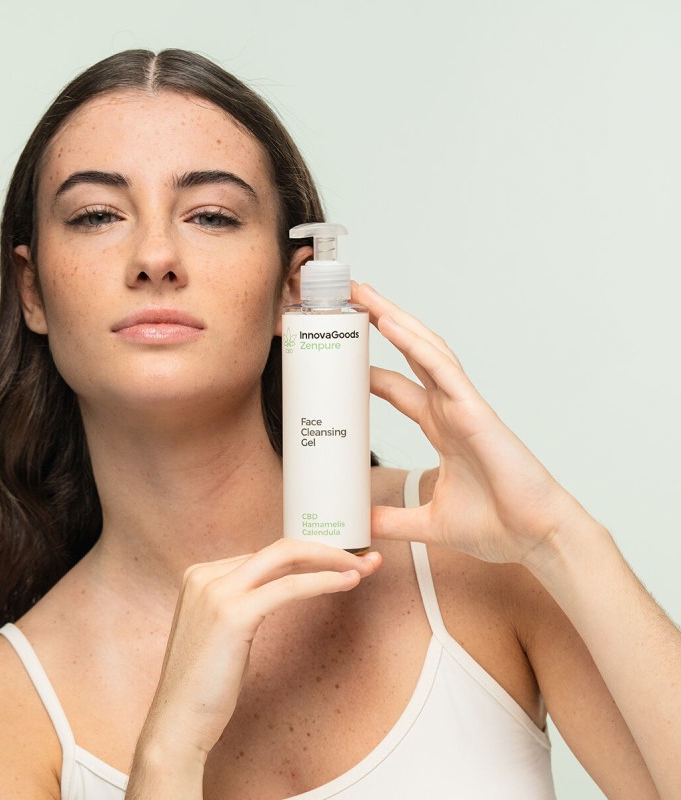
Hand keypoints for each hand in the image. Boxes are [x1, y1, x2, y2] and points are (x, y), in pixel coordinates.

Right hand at [135, 539, 380, 767]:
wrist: (177, 725)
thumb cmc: (204, 686)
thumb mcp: (220, 631)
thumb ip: (241, 603)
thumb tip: (280, 587)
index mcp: (201, 575)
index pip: (265, 554)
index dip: (308, 555)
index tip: (339, 561)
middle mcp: (206, 575)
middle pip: (279, 548)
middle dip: (326, 548)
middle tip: (363, 557)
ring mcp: (216, 591)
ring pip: (287, 557)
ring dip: (332, 559)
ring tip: (364, 567)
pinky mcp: (232, 614)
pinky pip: (289, 587)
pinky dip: (324, 581)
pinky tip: (347, 582)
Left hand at [353, 282, 587, 564]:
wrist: (536, 539)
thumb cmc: (497, 525)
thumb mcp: (429, 523)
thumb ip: (393, 521)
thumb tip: (359, 526)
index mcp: (439, 427)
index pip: (394, 387)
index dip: (365, 368)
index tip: (334, 355)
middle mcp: (449, 409)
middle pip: (408, 354)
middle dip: (379, 323)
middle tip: (347, 299)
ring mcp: (464, 406)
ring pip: (425, 350)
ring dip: (394, 320)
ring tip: (364, 295)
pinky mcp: (477, 413)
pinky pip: (443, 371)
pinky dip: (417, 346)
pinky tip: (391, 324)